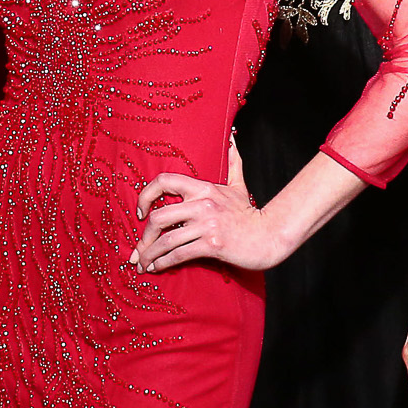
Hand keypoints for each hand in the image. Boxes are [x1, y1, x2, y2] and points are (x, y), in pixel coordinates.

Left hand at [131, 143, 287, 273]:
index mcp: (204, 188)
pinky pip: (179, 254)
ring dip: (149, 254)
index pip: (165, 181)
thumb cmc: (249, 214)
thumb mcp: (239, 186)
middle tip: (138, 248)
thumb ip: (232, 163)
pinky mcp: (212, 245)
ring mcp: (207, 225)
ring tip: (142, 264)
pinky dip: (163, 262)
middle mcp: (202, 204)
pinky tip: (156, 268)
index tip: (140, 211)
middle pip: (159, 217)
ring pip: (167, 240)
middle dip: (144, 236)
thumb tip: (232, 139)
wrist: (269, 236)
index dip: (146, 195)